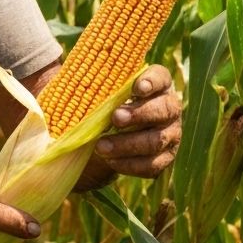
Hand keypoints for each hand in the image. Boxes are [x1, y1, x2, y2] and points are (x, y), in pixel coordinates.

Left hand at [90, 64, 181, 181]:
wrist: (113, 132)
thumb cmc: (105, 102)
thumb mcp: (102, 89)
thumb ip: (96, 83)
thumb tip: (72, 81)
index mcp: (157, 85)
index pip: (161, 77)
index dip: (152, 81)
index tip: (136, 87)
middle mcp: (170, 108)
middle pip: (164, 110)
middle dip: (138, 114)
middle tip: (115, 118)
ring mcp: (170, 135)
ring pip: (156, 141)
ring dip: (127, 144)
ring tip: (101, 146)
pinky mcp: (164, 158)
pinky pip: (152, 165)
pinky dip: (129, 164)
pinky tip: (110, 161)